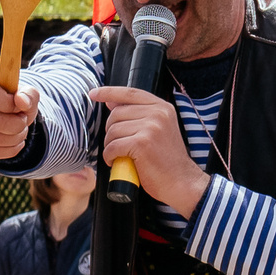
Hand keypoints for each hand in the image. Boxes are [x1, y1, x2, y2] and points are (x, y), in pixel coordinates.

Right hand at [0, 73, 40, 160]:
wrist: (5, 114)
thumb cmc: (16, 101)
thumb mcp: (27, 95)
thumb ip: (29, 95)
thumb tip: (22, 102)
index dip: (9, 104)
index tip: (18, 106)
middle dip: (18, 125)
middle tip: (23, 122)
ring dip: (16, 138)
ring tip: (20, 131)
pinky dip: (10, 150)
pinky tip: (15, 141)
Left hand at [89, 85, 209, 215]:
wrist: (181, 182)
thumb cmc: (167, 161)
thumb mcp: (158, 130)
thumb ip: (139, 115)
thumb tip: (112, 103)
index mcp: (163, 108)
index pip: (130, 93)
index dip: (109, 92)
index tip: (94, 94)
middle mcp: (158, 114)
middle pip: (116, 114)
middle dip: (111, 131)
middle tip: (120, 146)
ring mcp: (151, 128)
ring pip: (113, 131)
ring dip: (110, 146)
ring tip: (121, 155)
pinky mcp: (142, 143)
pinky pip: (112, 146)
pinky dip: (110, 157)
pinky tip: (118, 162)